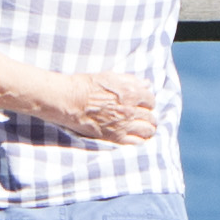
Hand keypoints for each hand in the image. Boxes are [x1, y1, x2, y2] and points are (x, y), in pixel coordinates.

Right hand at [41, 75, 160, 146]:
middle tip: (145, 118)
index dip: (148, 102)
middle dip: (149, 117)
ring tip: (144, 129)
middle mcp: (130, 110)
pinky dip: (140, 141)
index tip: (144, 104)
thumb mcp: (110, 77)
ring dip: (148, 129)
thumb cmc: (87, 86)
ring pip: (147, 130)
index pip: (150, 100)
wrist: (69, 101)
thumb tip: (147, 84)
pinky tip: (137, 138)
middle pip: (150, 117)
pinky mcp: (115, 137)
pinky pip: (136, 143)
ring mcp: (123, 125)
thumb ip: (131, 80)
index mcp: (131, 93)